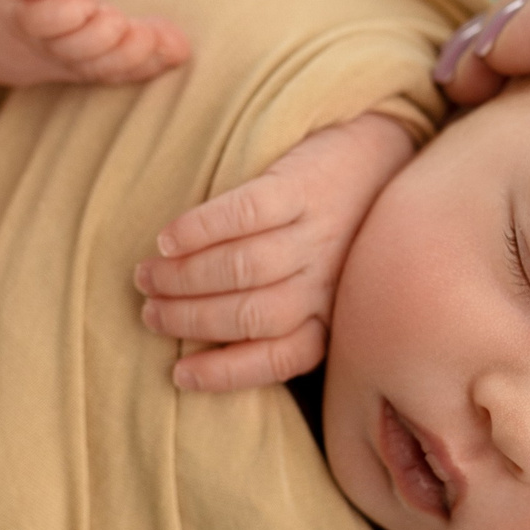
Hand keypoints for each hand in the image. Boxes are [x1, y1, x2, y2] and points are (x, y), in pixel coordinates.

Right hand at [134, 113, 418, 390]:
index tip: (179, 374)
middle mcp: (328, 278)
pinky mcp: (304, 184)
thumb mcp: (332, 289)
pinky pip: (250, 211)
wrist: (381, 155)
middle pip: (256, 314)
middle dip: (193, 321)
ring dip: (188, 278)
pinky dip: (203, 228)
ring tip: (149, 278)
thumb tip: (211, 350)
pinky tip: (169, 239)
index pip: (282, 357)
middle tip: (150, 314)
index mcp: (333, 313)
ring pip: (248, 268)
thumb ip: (292, 319)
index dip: (227, 371)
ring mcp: (318, 230)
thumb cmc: (341, 233)